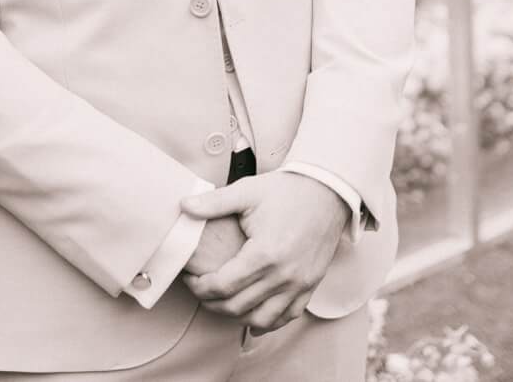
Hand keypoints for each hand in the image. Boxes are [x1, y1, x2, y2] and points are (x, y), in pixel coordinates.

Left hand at [179, 172, 351, 332]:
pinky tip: (254, 315)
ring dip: (238, 316)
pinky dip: (269, 322)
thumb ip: (214, 202)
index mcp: (265, 252)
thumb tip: (184, 206)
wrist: (328, 190)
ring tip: (225, 302)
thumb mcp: (249, 191)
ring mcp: (300, 282)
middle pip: (237, 306)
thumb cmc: (288, 190)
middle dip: (212, 303)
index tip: (192, 279)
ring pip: (261, 319)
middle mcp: (284, 274)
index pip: (222, 286)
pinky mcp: (311, 284)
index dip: (200, 287)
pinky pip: (287, 316)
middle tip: (202, 290)